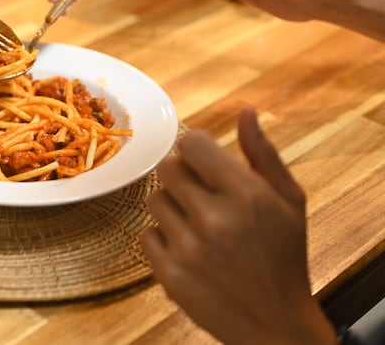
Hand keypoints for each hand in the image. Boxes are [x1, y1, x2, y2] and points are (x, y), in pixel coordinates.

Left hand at [140, 107, 335, 343]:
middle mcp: (215, 220)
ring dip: (172, 207)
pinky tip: (188, 250)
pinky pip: (145, 234)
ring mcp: (189, 249)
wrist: (276, 325)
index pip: (192, 144)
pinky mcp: (169, 275)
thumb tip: (244, 111)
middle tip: (200, 194)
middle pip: (168, 167)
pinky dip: (163, 239)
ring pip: (154, 200)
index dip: (195, 148)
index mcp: (247, 196)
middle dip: (182, 175)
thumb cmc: (284, 257)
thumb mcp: (288, 202)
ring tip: (198, 226)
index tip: (203, 161)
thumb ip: (263, 154)